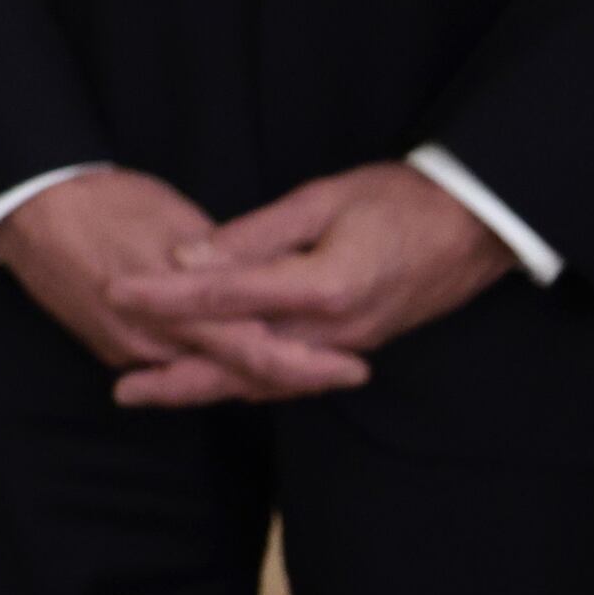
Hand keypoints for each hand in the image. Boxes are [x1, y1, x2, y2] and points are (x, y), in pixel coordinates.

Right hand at [0, 170, 373, 407]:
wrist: (27, 211)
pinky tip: (246, 362)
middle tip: (346, 374)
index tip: (355, 366)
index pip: (255, 353)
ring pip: (208, 377)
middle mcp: (152, 343)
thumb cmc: (103, 202)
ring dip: (259, 377)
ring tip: (311, 370)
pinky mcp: (113, 349)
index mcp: (173, 308)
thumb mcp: (175, 217)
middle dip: (294, 380)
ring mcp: (130, 351)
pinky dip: (216, 368)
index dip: (308, 365)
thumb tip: (265, 279)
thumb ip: (225, 257)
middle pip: (237, 378)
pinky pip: (176, 367)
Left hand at [103, 162, 510, 406]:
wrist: (477, 228)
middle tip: (121, 389)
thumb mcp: (322, 199)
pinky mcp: (357, 346)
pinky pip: (294, 377)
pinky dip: (252, 385)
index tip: (116, 294)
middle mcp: (333, 330)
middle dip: (178, 379)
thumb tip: (190, 256)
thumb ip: (255, 234)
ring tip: (156, 395)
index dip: (165, 298)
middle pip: (241, 363)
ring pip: (267, 379)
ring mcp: (348, 345)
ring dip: (209, 390)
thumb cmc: (400, 201)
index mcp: (321, 286)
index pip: (224, 296)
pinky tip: (221, 387)